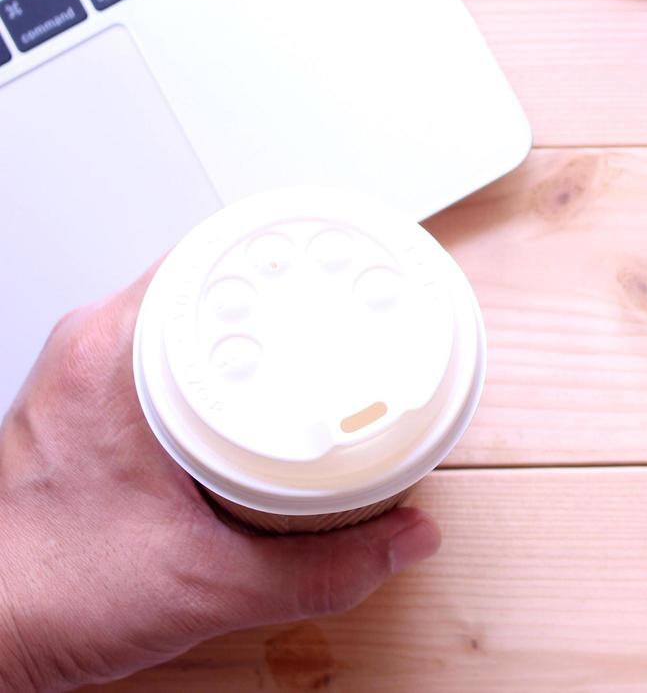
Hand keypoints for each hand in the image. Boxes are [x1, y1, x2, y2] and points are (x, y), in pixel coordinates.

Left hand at [0, 270, 442, 691]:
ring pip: (187, 311)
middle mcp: (93, 348)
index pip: (217, 258)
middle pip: (210, 276)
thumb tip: (407, 539)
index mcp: (114, 360)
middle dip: (287, 287)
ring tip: (318, 345)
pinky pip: (164, 347)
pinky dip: (218, 357)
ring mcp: (83, 370)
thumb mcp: (208, 586)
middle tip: (351, 306)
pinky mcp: (82, 399)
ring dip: (253, 323)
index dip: (291, 246)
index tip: (346, 252)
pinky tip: (259, 392)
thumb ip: (322, 569)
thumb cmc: (45, 594)